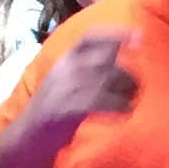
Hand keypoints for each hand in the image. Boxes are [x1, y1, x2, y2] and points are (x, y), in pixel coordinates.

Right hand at [29, 28, 139, 144]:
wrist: (29, 134)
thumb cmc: (56, 107)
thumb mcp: (68, 79)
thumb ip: (89, 66)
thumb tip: (118, 52)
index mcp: (65, 59)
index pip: (90, 37)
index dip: (115, 34)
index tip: (139, 37)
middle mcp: (65, 69)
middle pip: (106, 62)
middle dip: (128, 75)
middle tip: (136, 90)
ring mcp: (64, 88)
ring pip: (106, 81)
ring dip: (126, 93)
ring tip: (131, 103)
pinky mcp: (66, 109)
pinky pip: (99, 102)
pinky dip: (117, 107)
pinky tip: (124, 113)